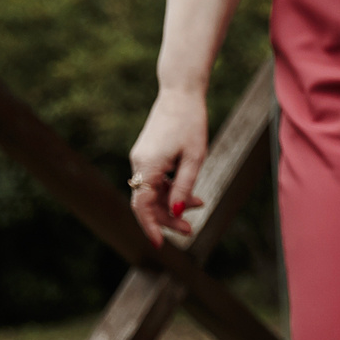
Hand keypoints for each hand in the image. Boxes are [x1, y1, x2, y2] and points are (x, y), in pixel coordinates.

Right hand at [129, 86, 210, 244]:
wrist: (180, 93)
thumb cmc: (191, 124)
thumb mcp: (194, 159)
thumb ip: (184, 187)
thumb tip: (177, 212)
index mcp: (148, 165)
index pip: (142, 205)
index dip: (150, 227)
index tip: (159, 245)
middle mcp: (139, 162)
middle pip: (147, 202)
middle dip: (168, 218)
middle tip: (190, 230)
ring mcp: (141, 158)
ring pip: (153, 192)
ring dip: (173, 203)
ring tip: (199, 205)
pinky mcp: (147, 154)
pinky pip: (156, 180)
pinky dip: (171, 189)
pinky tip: (191, 193)